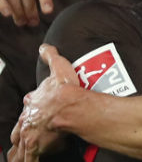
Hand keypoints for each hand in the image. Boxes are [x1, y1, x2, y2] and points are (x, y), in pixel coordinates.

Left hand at [9, 45, 75, 160]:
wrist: (68, 107)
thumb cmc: (64, 90)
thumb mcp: (58, 68)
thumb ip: (51, 57)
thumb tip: (45, 46)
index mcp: (34, 103)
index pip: (29, 105)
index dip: (31, 106)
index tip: (32, 107)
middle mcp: (28, 119)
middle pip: (19, 128)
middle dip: (19, 133)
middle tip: (22, 137)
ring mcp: (30, 134)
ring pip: (20, 146)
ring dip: (18, 152)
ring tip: (17, 157)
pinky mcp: (36, 147)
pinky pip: (29, 158)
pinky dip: (27, 160)